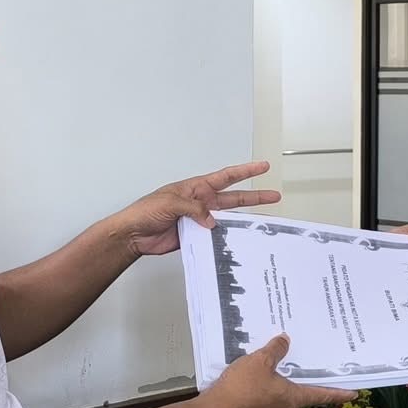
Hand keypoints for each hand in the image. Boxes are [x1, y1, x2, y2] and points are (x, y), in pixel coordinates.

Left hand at [115, 162, 281, 257]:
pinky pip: (215, 236)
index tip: (262, 167)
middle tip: (274, 195)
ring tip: (262, 223)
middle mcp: (202, 202)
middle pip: (234, 198)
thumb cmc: (146, 211)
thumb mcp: (171, 203)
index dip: (245, 171)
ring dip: (243, 220)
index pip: (226, 177)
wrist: (134, 234)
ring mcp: (200, 220)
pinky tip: (237, 241)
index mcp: (197, 188)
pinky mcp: (196, 236)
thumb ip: (194, 209)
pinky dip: (226, 238)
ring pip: (228, 219)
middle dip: (255, 196)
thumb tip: (213, 221)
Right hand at [206, 336, 353, 407]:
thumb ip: (276, 350)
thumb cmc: (242, 388)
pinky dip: (269, 387)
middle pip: (303, 395)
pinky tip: (261, 375)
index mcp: (293, 398)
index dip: (339, 393)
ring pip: (284, 396)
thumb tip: (284, 341)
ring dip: (285, 383)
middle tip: (315, 369)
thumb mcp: (261, 360)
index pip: (322, 395)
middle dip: (307, 382)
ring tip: (284, 366)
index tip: (354, 393)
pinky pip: (269, 399)